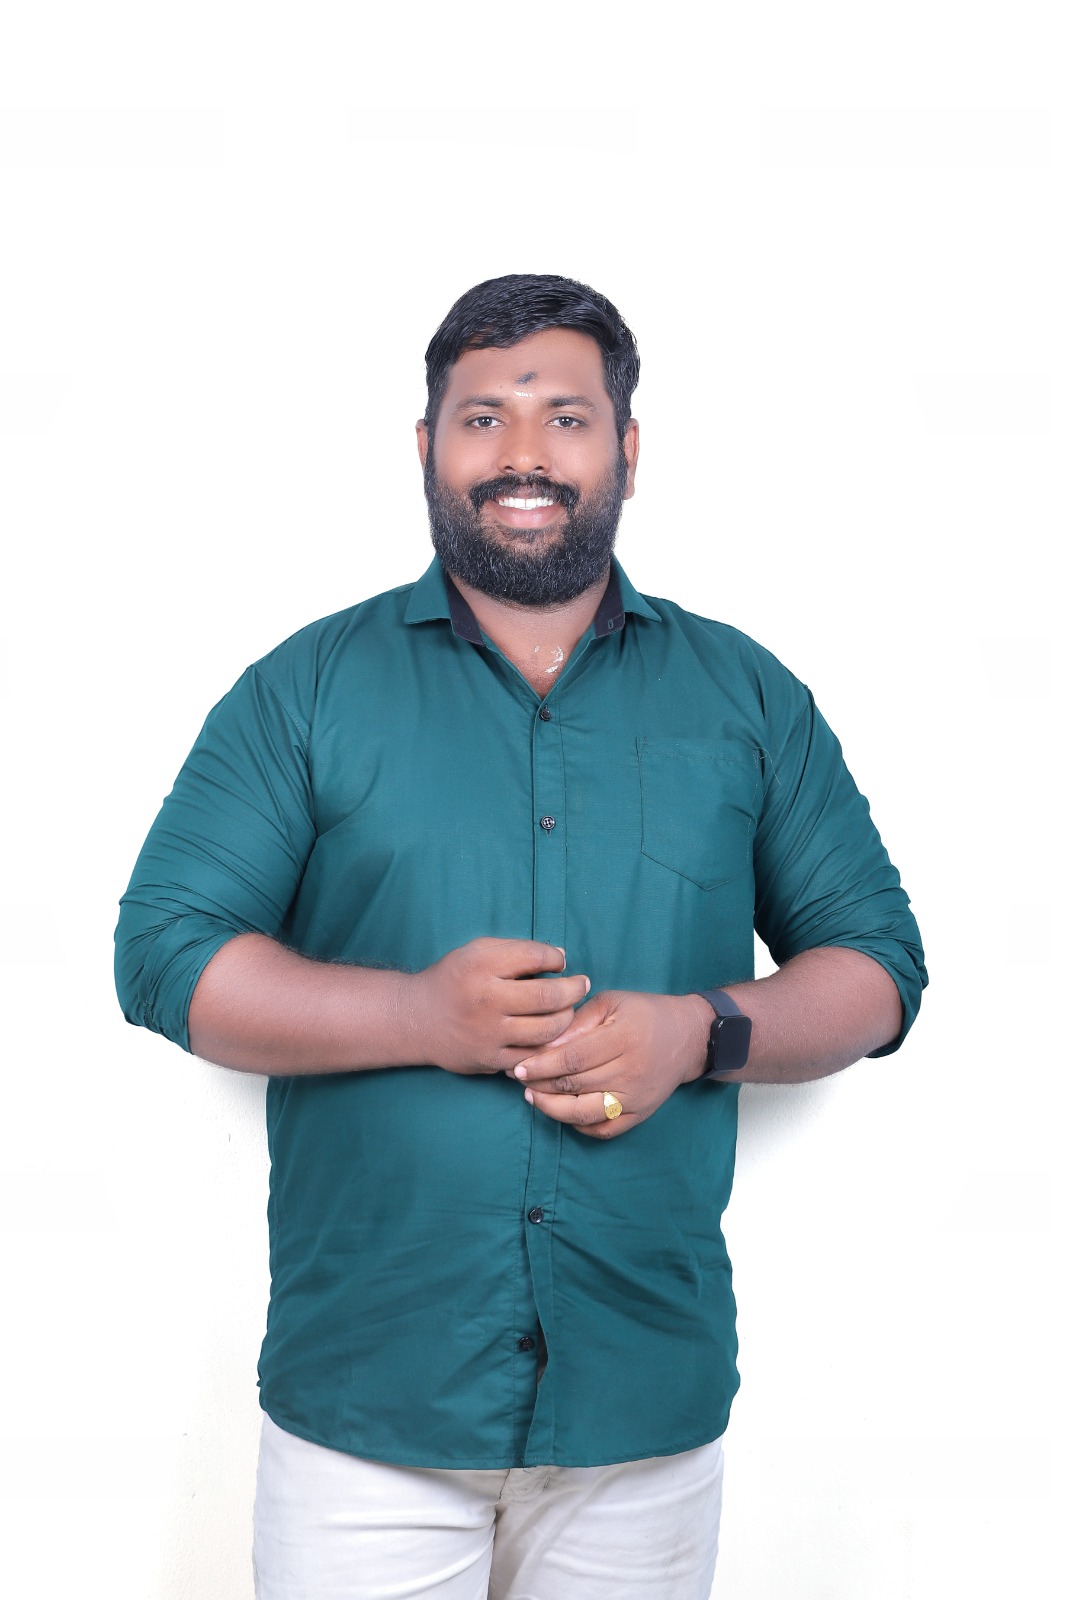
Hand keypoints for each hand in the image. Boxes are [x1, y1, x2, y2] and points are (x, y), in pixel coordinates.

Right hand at [408, 938, 590, 1075]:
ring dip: (567, 1018)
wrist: (416, 1018)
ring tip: (568, 1009)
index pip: (535, 957)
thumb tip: (562, 958)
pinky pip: (532, 1055)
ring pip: (547, 1029)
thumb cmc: (454, 979)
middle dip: (574, 989)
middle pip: (548, 996)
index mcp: (481, 966)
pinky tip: (551, 1035)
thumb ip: (517, 949)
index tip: (560, 963)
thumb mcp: (477, 951)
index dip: (556, 958)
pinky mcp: (489, 1059)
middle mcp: (485, 999)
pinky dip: (548, 1045)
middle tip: (582, 984)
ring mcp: (488, 1033)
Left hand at [513, 991, 710, 1137]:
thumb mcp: (612, 1002)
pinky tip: (561, 1111)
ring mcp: (636, 1098)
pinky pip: (603, 1130)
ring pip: (584, 1113)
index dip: (541, 1065)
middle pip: (574, 1086)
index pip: (572, 1059)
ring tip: (532, 1096)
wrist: (687, 1037)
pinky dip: (578, 1125)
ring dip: (552, 1108)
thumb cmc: (643, 1014)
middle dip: (539, 1084)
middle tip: (517, 1079)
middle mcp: (631, 1072)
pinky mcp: (640, 1114)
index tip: (518, 1066)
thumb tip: (545, 1043)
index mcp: (623, 1038)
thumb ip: (577, 1022)